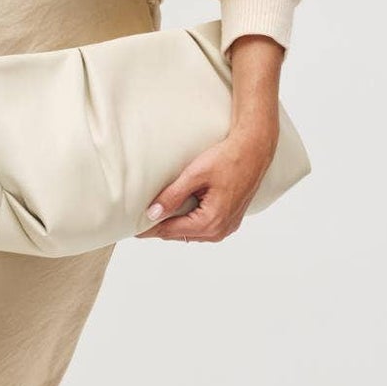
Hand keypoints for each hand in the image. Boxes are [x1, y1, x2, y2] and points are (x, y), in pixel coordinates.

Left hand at [139, 120, 279, 242]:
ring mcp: (227, 228)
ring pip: (190, 233)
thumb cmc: (228, 159)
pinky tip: (178, 211)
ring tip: (155, 214)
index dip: (149, 228)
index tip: (132, 228)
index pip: (169, 231)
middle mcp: (220, 230)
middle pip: (178, 235)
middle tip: (139, 219)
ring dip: (174, 225)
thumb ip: (172, 196)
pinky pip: (203, 228)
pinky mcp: (230, 221)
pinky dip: (188, 222)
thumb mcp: (195, 175)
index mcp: (210, 221)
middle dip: (160, 227)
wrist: (254, 150)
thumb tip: (152, 214)